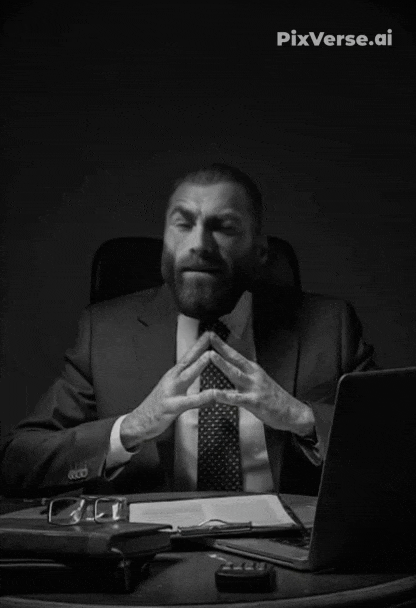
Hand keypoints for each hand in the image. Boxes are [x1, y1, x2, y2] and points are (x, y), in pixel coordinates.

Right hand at [120, 332, 222, 450]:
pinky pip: (190, 401)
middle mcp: (171, 380)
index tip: (209, 334)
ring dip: (199, 365)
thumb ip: (190, 391)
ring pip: (187, 376)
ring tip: (210, 355)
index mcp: (173, 376)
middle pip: (187, 360)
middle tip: (211, 334)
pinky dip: (202, 397)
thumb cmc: (156, 409)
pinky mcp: (172, 407)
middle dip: (199, 346)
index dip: (198, 345)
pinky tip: (213, 395)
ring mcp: (171, 392)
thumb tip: (207, 390)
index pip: (187, 357)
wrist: (137, 423)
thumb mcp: (174, 395)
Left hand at [209, 332, 314, 436]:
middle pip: (235, 358)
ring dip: (222, 364)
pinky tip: (215, 394)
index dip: (223, 345)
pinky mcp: (254, 401)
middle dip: (221, 347)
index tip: (210, 334)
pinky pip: (237, 399)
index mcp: (252, 370)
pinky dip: (225, 396)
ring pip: (235, 374)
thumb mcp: (258, 381)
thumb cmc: (273, 398)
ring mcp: (253, 387)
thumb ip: (244, 375)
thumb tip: (231, 368)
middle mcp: (252, 375)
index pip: (235, 355)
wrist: (292, 412)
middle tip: (208, 336)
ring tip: (210, 355)